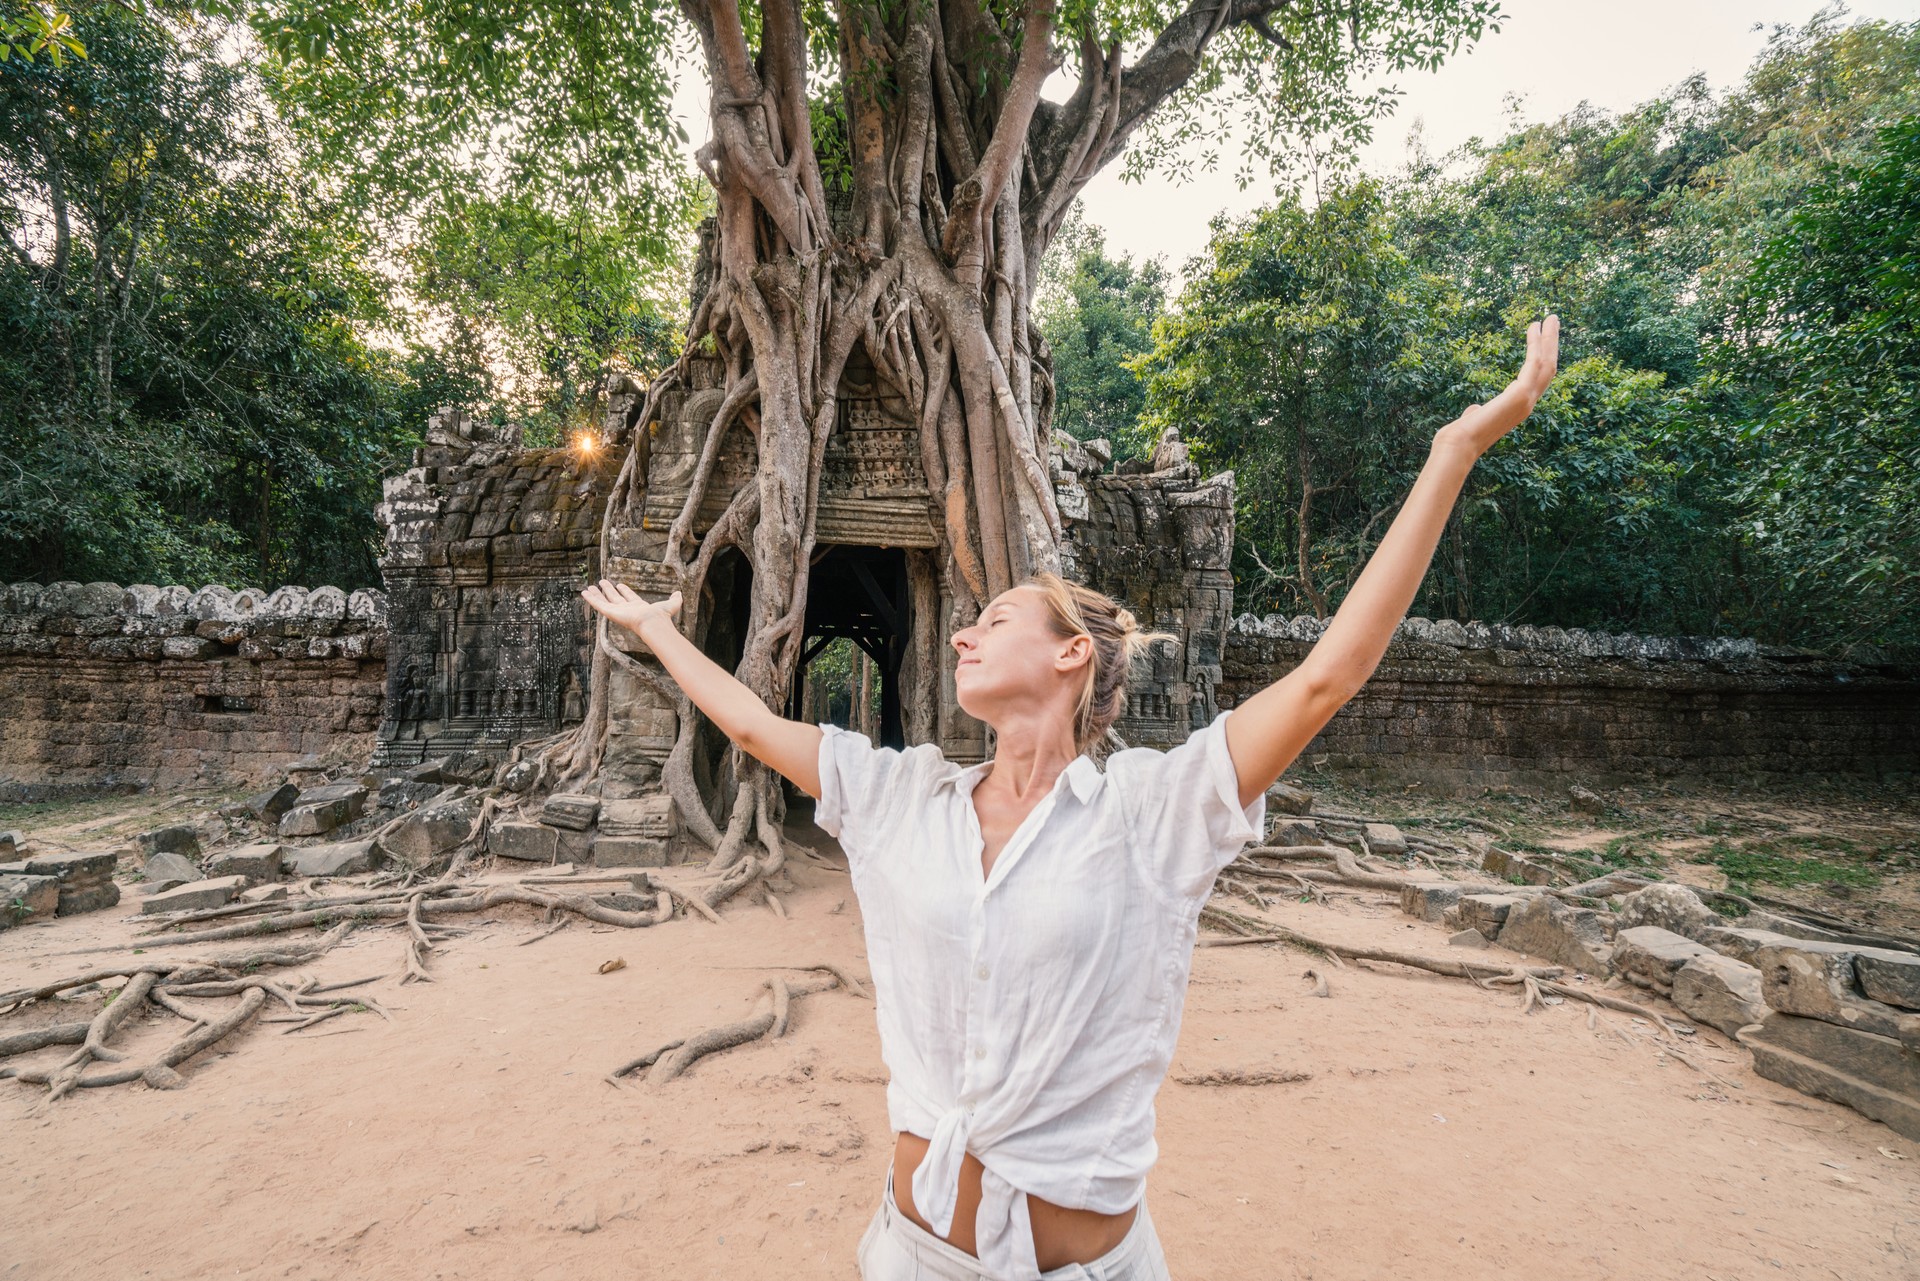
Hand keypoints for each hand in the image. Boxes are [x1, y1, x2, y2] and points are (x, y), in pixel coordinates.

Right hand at [582, 579, 681, 635]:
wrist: (652, 623)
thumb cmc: (662, 616)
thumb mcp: (671, 604)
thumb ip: (675, 599)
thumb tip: (680, 593)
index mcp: (638, 607)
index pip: (629, 597)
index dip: (624, 591)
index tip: (619, 585)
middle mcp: (626, 609)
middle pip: (614, 598)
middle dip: (609, 590)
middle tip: (602, 583)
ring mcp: (617, 611)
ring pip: (604, 601)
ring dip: (597, 594)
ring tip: (589, 587)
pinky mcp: (610, 613)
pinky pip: (598, 605)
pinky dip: (591, 599)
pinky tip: (584, 593)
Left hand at [1439, 314, 1560, 458]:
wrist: (1457, 446)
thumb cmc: (1459, 436)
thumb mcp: (1472, 418)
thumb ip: (1477, 411)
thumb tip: (1474, 409)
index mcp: (1516, 408)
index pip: (1535, 379)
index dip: (1540, 358)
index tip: (1538, 338)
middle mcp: (1527, 404)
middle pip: (1548, 369)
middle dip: (1550, 344)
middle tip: (1551, 321)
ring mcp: (1526, 400)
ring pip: (1546, 364)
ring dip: (1548, 339)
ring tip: (1549, 318)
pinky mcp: (1521, 395)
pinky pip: (1534, 364)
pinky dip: (1536, 345)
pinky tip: (1534, 328)